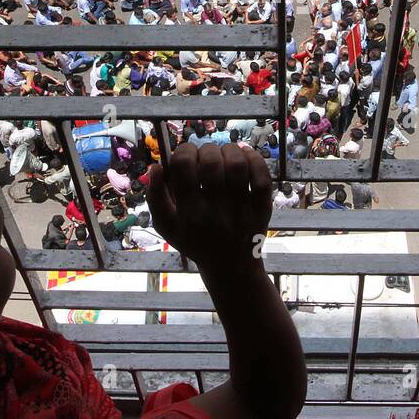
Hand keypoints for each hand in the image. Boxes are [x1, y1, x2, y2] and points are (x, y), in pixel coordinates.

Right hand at [146, 142, 271, 273]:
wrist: (230, 268)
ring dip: (230, 150)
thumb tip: (155, 167)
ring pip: (237, 165)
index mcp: (189, 213)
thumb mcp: (167, 227)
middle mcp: (215, 211)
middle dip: (206, 149)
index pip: (184, 167)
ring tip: (224, 153)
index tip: (185, 154)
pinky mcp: (262, 209)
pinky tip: (245, 156)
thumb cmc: (195, 242)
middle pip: (212, 163)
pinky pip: (262, 178)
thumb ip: (155, 197)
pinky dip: (254, 159)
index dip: (183, 151)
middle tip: (205, 154)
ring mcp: (241, 210)